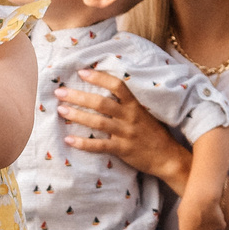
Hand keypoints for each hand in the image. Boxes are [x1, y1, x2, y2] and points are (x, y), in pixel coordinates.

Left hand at [58, 69, 190, 184]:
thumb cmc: (153, 134)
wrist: (168, 157)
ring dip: (77, 115)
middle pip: (101, 103)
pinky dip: (83, 143)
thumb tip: (103, 93)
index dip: (99, 77)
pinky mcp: (123, 150)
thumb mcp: (143, 114)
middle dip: (79, 96)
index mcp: (135, 105)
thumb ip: (125, 105)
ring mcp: (126, 133)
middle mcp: (129, 117)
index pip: (117, 85)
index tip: (81, 72)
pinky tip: (68, 139)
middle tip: (60, 91)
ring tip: (60, 109)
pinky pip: (100, 146)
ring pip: (98, 122)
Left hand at [177, 190, 226, 229]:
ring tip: (209, 214)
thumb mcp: (182, 215)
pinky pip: (220, 226)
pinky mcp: (220, 227)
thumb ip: (186, 224)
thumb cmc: (189, 203)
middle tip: (203, 220)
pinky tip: (216, 212)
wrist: (201, 197)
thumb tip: (190, 226)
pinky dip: (220, 221)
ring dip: (212, 227)